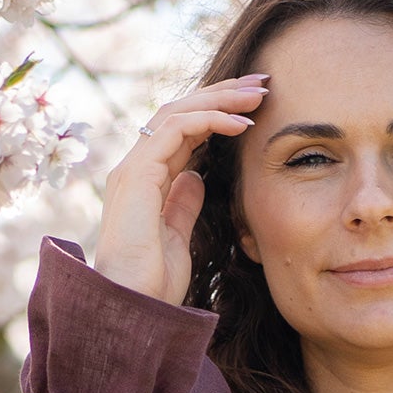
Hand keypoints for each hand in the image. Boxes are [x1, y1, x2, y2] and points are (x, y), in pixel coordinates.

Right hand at [93, 74, 269, 304]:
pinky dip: (210, 119)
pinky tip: (240, 124)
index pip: (182, 132)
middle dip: (221, 94)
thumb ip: (183, 203)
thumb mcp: (178, 237)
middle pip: (179, 112)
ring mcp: (133, 169)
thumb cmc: (153, 284)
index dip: (216, 114)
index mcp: (145, 181)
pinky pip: (175, 129)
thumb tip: (196, 177)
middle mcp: (135, 168)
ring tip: (256, 97)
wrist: (132, 309)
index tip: (254, 109)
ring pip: (176, 111)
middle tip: (260, 84)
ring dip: (220, 99)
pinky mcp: (137, 175)